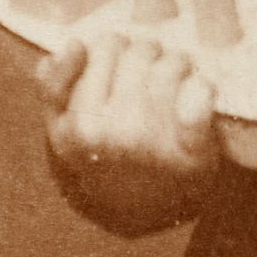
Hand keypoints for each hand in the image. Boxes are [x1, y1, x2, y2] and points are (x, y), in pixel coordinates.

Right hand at [35, 28, 220, 232]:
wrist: (142, 211)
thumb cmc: (103, 159)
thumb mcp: (63, 130)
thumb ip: (54, 88)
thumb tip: (72, 45)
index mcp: (78, 124)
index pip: (106, 46)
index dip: (119, 50)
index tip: (125, 65)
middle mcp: (113, 131)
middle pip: (141, 51)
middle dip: (149, 55)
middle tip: (152, 73)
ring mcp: (154, 140)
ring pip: (172, 63)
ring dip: (178, 64)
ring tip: (177, 79)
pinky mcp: (193, 150)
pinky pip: (200, 96)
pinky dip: (202, 88)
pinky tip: (200, 89)